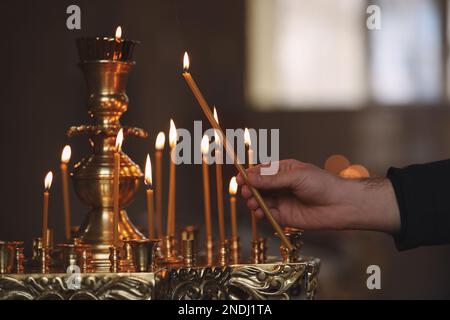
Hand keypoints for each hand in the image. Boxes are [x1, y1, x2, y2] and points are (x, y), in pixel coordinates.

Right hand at [237, 159, 400, 232]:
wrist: (341, 205)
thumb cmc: (323, 185)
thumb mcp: (296, 176)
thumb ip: (272, 179)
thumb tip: (251, 177)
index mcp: (284, 171)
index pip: (261, 171)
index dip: (249, 175)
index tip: (240, 178)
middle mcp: (281, 186)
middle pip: (258, 187)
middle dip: (250, 189)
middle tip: (246, 191)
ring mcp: (282, 201)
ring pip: (261, 201)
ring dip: (253, 202)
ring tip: (253, 203)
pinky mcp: (285, 217)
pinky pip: (268, 215)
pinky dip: (261, 214)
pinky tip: (260, 212)